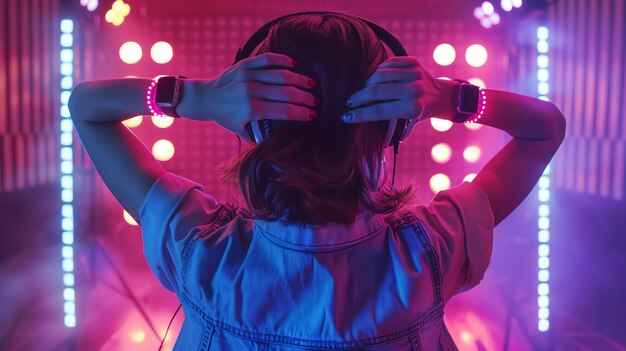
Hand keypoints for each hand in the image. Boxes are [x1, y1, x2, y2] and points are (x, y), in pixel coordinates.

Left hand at [197, 53, 318, 142]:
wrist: (205, 97)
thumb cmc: (225, 116)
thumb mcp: (241, 130)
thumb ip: (259, 136)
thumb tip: (280, 141)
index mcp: (252, 109)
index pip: (285, 111)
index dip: (302, 113)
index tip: (313, 115)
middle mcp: (251, 91)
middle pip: (288, 92)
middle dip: (306, 97)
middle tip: (316, 100)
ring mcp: (249, 75)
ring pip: (282, 75)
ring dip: (300, 79)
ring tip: (312, 84)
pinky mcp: (246, 64)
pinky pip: (269, 59)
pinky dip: (284, 60)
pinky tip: (296, 65)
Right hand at [341, 56, 457, 123]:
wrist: (441, 96)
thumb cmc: (418, 112)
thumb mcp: (406, 122)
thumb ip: (386, 123)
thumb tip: (359, 126)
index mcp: (413, 107)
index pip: (379, 110)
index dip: (359, 114)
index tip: (345, 116)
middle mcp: (414, 89)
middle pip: (375, 91)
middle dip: (357, 97)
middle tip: (348, 102)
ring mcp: (414, 73)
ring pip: (378, 75)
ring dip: (365, 84)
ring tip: (361, 91)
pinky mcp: (412, 61)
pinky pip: (386, 64)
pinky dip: (377, 72)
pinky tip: (374, 80)